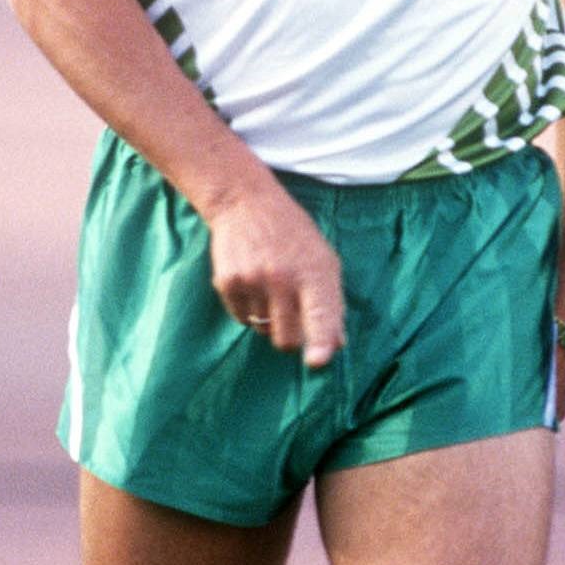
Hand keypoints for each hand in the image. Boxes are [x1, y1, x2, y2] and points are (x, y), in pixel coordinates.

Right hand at [207, 179, 344, 367]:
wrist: (246, 203)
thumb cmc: (293, 236)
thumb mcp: (323, 260)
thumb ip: (332, 303)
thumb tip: (336, 344)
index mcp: (315, 272)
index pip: (321, 316)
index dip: (320, 343)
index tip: (317, 361)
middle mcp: (284, 278)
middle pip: (288, 339)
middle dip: (292, 338)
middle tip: (291, 316)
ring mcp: (253, 281)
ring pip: (263, 331)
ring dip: (268, 320)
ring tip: (270, 288)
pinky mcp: (228, 283)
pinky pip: (241, 319)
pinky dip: (248, 310)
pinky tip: (252, 283)